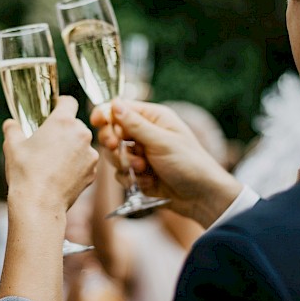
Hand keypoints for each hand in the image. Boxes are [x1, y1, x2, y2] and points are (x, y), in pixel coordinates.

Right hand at [3, 96, 98, 218]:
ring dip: (71, 148)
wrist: (39, 204)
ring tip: (53, 162)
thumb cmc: (25, 172)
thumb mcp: (12, 146)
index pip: (68, 102)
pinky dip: (76, 165)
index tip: (54, 109)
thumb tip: (10, 123)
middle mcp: (81, 134)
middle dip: (63, 130)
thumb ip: (12, 129)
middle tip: (47, 142)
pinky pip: (85, 161)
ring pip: (81, 144)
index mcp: (63, 122)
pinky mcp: (93, 171)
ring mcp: (90, 154)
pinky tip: (61, 174)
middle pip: (75, 124)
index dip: (60, 104)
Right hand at [90, 98, 240, 227]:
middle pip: (113, 132)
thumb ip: (135, 124)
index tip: (98, 122)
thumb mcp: (161, 141)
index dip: (107, 115)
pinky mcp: (139, 174)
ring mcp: (141, 154)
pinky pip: (121, 174)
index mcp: (153, 118)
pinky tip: (147, 182)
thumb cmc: (189, 163)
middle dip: (114, 143)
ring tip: (143, 169)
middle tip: (117, 147)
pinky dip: (130, 179)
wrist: (201, 197)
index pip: (121, 109)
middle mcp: (145, 133)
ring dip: (125, 164)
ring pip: (115, 155)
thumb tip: (114, 103)